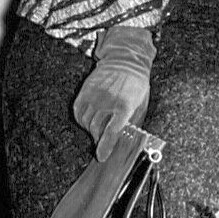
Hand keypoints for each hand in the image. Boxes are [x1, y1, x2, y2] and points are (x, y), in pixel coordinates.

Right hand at [73, 26, 155, 160]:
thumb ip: (131, 123)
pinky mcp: (86, 90)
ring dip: (90, 129)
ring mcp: (95, 95)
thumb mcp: (140, 105)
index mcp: (124, 106)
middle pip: (96, 129)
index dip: (105, 147)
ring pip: (86, 122)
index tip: (101, 156)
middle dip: (99, 138)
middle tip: (102, 140)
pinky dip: (82, 119)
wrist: (125, 61)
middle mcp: (108, 101)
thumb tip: (124, 141)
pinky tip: (89, 119)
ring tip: (98, 127)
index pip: (111, 132)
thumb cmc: (136, 84)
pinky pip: (78, 111)